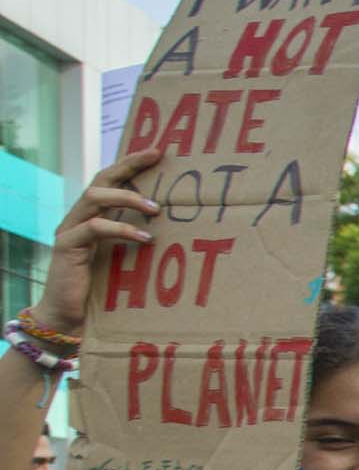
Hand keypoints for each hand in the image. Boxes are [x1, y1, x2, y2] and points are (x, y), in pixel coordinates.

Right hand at [39, 150, 165, 332]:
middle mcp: (78, 217)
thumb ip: (140, 239)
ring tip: (156, 209)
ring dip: (127, 198)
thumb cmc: (103, 290)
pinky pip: (94, 228)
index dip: (130, 164)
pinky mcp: (67, 247)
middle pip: (101, 179)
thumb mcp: (126, 259)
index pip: (110, 180)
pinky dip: (121, 229)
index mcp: (93, 216)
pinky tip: (144, 238)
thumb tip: (180, 229)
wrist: (69, 318)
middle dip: (128, 166)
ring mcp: (70, 230)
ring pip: (94, 196)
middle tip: (157, 158)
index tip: (158, 151)